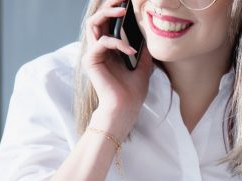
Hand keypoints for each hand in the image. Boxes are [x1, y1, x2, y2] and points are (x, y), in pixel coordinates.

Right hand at [83, 0, 152, 135]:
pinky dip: (118, 43)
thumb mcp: (143, 67)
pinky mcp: (91, 60)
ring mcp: (93, 53)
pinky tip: (132, 50)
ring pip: (93, 24)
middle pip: (97, 17)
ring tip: (123, 12)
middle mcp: (98, 48)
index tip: (128, 1)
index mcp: (109, 49)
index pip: (108, 23)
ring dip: (107, 14)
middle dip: (109, 5)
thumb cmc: (132, 92)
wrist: (125, 109)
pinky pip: (102, 42)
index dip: (115, 10)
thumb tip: (150, 37)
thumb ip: (144, 52)